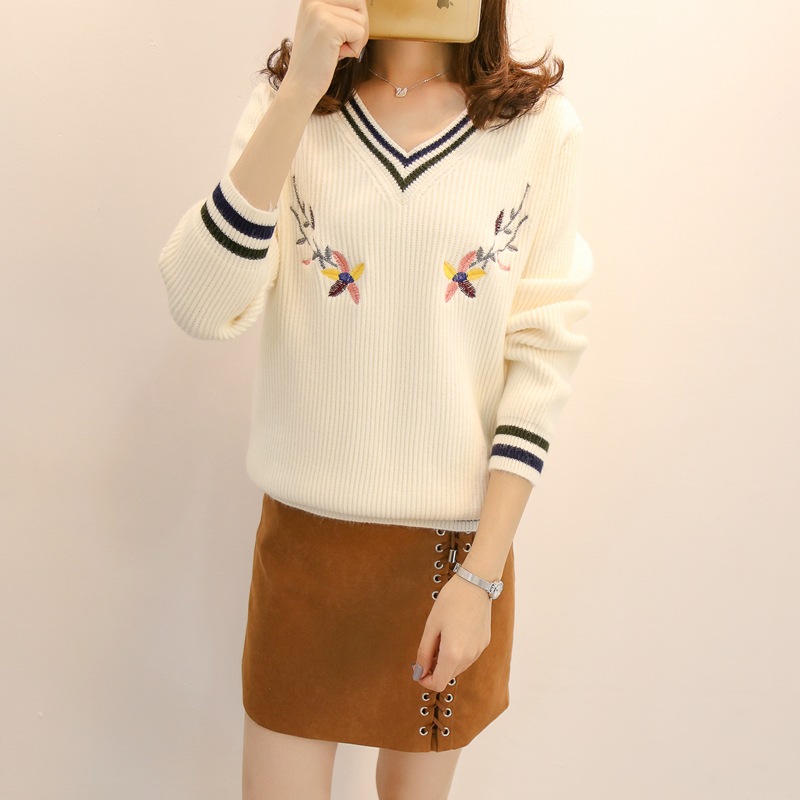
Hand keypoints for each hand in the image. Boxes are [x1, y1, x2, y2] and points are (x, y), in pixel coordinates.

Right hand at [282, 0, 368, 105]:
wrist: (301, 84)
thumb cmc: (317, 60)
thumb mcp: (324, 26)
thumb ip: (338, 11)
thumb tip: (361, 4)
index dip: (354, 19)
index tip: (339, 36)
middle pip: (359, 2)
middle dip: (359, 27)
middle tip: (343, 44)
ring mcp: (319, 10)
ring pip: (361, 19)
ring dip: (356, 40)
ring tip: (336, 50)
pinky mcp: (329, 26)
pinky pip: (360, 32)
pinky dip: (354, 49)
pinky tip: (337, 55)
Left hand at [413, 571, 491, 692]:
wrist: (476, 584)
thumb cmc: (451, 601)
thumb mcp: (431, 626)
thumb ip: (424, 652)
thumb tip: (419, 671)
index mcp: (453, 654)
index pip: (438, 683)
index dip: (425, 680)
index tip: (418, 670)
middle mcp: (469, 657)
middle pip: (448, 676)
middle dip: (434, 669)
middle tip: (427, 649)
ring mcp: (478, 650)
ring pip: (458, 668)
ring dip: (446, 661)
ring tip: (440, 638)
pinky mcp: (484, 643)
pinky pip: (468, 657)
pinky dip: (457, 653)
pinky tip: (453, 634)